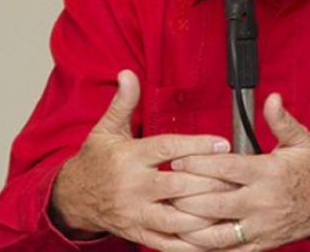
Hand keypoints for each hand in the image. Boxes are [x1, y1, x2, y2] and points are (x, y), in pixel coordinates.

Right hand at [50, 70, 236, 251]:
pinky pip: (168, 242)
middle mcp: (133, 187)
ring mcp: (136, 213)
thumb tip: (128, 74)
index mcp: (129, 158)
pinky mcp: (138, 233)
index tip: (222, 143)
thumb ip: (124, 103)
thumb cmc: (96, 161)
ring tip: (230, 208)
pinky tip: (212, 237)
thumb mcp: (106, 129)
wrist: (72, 198)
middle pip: (177, 186)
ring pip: (175, 218)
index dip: (196, 146)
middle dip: (208, 183)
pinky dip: (190, 243)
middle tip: (236, 178)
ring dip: (204, 215)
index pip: (167, 149)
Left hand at [169, 93, 309, 250]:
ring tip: (169, 217)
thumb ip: (282, 120)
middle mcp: (262, 202)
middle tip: (163, 188)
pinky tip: (189, 243)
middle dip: (185, 196)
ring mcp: (261, 227)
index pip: (225, 169)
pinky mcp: (262, 244)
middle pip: (214, 203)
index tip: (176, 159)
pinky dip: (207, 250)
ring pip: (217, 234)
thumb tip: (271, 98)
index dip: (197, 164)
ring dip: (190, 227)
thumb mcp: (303, 140)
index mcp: (269, 173)